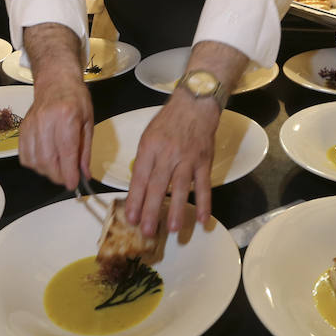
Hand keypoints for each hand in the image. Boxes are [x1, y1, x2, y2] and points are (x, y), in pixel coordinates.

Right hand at [17, 77, 93, 190]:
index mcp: (66, 116)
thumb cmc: (76, 99)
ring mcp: (31, 125)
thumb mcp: (88, 122)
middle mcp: (46, 120)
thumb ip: (85, 150)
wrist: (56, 81)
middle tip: (67, 178)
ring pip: (35, 161)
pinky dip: (34, 165)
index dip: (69, 173)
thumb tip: (85, 174)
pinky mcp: (22, 129)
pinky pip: (24, 156)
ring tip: (57, 169)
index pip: (66, 151)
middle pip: (48, 159)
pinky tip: (45, 162)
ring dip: (47, 172)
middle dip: (58, 176)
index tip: (73, 184)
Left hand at [124, 93, 221, 237]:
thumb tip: (138, 187)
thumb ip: (144, 161)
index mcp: (150, 148)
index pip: (140, 178)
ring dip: (176, 209)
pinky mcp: (204, 161)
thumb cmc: (169, 121)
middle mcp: (168, 154)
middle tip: (147, 231)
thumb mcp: (148, 136)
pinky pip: (204, 185)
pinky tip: (202, 219)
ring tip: (172, 229)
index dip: (135, 199)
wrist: (195, 104)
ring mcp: (188, 158)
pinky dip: (204, 202)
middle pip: (157, 185)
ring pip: (180, 187)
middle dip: (151, 210)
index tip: (131, 218)